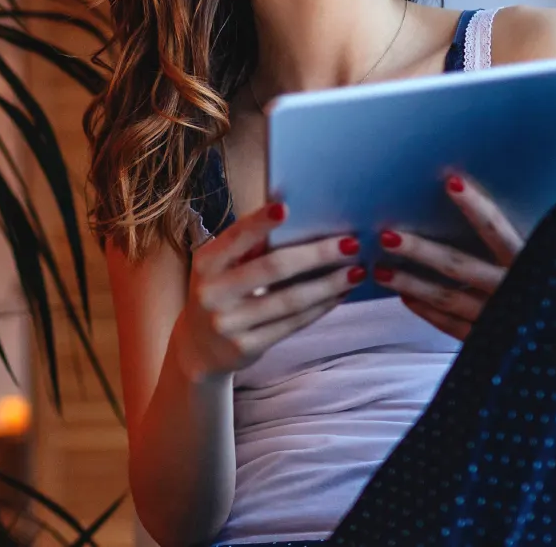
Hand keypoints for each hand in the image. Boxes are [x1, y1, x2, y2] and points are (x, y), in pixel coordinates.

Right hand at [166, 201, 365, 377]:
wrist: (199, 347)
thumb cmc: (220, 292)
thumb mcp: (220, 267)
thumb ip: (247, 246)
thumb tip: (294, 217)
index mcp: (206, 263)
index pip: (235, 238)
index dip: (259, 222)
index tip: (286, 208)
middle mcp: (213, 293)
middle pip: (273, 268)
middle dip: (316, 254)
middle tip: (351, 244)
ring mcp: (228, 323)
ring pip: (289, 300)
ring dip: (328, 284)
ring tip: (356, 272)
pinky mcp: (246, 347)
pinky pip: (291, 324)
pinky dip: (319, 308)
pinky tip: (338, 295)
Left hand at [376, 172, 525, 339]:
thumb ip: (539, 241)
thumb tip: (514, 201)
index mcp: (536, 264)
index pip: (498, 229)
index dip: (475, 206)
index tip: (450, 182)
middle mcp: (516, 291)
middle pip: (459, 266)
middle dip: (420, 250)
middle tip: (386, 235)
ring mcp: (502, 321)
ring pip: (449, 299)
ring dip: (412, 283)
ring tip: (380, 270)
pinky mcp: (493, 345)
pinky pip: (454, 328)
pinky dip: (429, 313)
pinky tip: (406, 298)